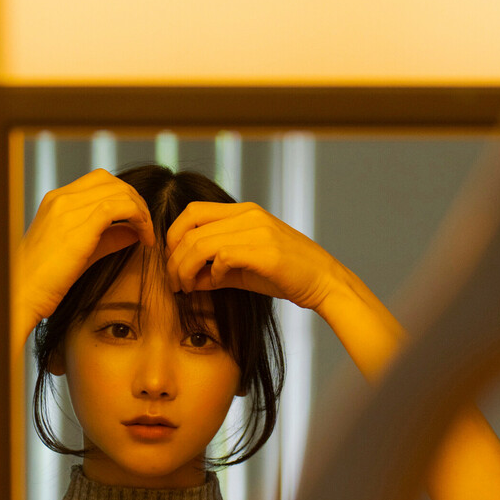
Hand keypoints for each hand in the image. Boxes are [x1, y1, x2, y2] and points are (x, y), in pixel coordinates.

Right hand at [15, 169, 155, 342]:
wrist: (23, 293)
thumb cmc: (47, 278)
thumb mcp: (80, 251)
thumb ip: (108, 237)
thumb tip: (135, 232)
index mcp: (57, 199)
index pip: (100, 180)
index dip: (124, 195)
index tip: (136, 218)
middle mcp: (61, 198)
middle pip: (113, 182)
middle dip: (137, 201)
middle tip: (146, 226)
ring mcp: (68, 210)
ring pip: (120, 192)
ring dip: (142, 212)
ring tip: (147, 234)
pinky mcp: (79, 227)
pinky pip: (121, 208)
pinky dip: (140, 219)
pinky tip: (144, 238)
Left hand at [165, 202, 340, 310]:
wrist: (325, 282)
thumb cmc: (286, 275)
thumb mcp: (245, 268)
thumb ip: (215, 268)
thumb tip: (184, 278)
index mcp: (244, 211)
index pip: (192, 212)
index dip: (173, 237)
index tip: (174, 264)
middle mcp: (249, 215)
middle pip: (190, 228)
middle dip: (173, 259)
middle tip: (174, 282)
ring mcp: (258, 231)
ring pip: (200, 243)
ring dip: (185, 269)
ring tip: (187, 287)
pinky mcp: (266, 252)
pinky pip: (222, 257)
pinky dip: (212, 273)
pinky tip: (217, 284)